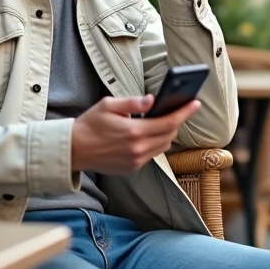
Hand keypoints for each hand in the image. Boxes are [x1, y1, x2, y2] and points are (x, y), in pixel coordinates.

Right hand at [70, 95, 200, 174]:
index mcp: (133, 132)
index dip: (184, 112)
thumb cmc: (89, 124)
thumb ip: (132, 103)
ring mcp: (135, 161)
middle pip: (169, 135)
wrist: (74, 149)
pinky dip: (155, 143)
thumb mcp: (108, 105)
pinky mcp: (131, 168)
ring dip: (167, 134)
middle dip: (176, 121)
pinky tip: (150, 134)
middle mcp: (137, 149)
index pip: (168, 122)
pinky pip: (151, 155)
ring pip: (162, 146)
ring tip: (165, 120)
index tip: (195, 104)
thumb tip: (152, 100)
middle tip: (179, 109)